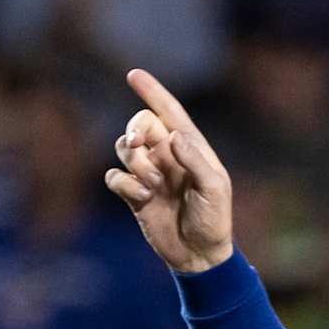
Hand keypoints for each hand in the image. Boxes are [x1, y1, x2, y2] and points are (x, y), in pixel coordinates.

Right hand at [106, 68, 233, 272]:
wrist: (199, 254)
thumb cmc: (214, 220)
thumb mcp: (214, 190)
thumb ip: (195, 161)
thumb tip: (174, 136)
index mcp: (191, 148)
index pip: (169, 112)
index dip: (152, 92)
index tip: (134, 74)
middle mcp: (167, 156)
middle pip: (140, 125)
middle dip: (135, 130)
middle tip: (139, 145)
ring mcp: (149, 174)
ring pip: (124, 148)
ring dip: (134, 161)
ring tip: (152, 185)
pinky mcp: (134, 194)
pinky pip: (114, 176)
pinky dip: (124, 183)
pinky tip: (142, 197)